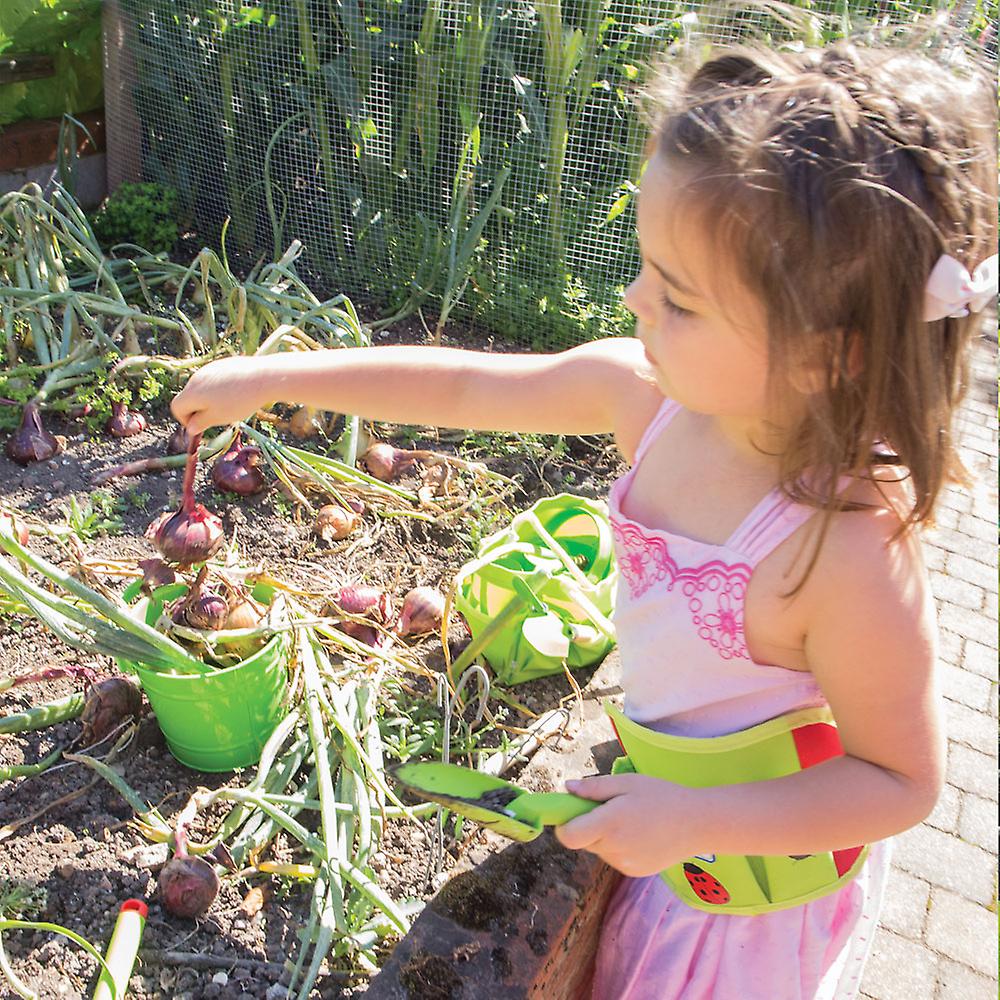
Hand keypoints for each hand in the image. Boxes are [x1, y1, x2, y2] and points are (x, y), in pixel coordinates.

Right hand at [171, 355, 269, 433]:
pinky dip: (220, 389)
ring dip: (209, 400)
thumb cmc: (239, 401)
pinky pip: (215, 379)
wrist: (263, 377)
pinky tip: (237, 393)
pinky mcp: (223, 364)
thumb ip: (200, 423)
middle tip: (218, 418)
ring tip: (230, 405)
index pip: (176, 408)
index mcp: (191, 392)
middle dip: (198, 410)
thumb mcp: (218, 417)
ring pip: (202, 388)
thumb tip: (190, 428)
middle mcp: (196, 378)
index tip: (201, 426)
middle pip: (189, 397)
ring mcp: (209, 368)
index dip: (185, 420)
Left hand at [554, 773, 699, 877]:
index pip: (568, 836)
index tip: (572, 812)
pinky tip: (640, 834)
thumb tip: (567, 788)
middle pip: (583, 840)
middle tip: (610, 808)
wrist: (698, 824)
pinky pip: (614, 858)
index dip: (564, 824)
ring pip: (599, 849)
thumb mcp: (627, 783)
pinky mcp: (634, 872)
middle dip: (588, 825)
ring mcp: (624, 864)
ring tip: (631, 820)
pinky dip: (618, 847)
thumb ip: (594, 788)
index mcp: (609, 824)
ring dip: (604, 836)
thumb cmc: (662, 796)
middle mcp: (613, 849)